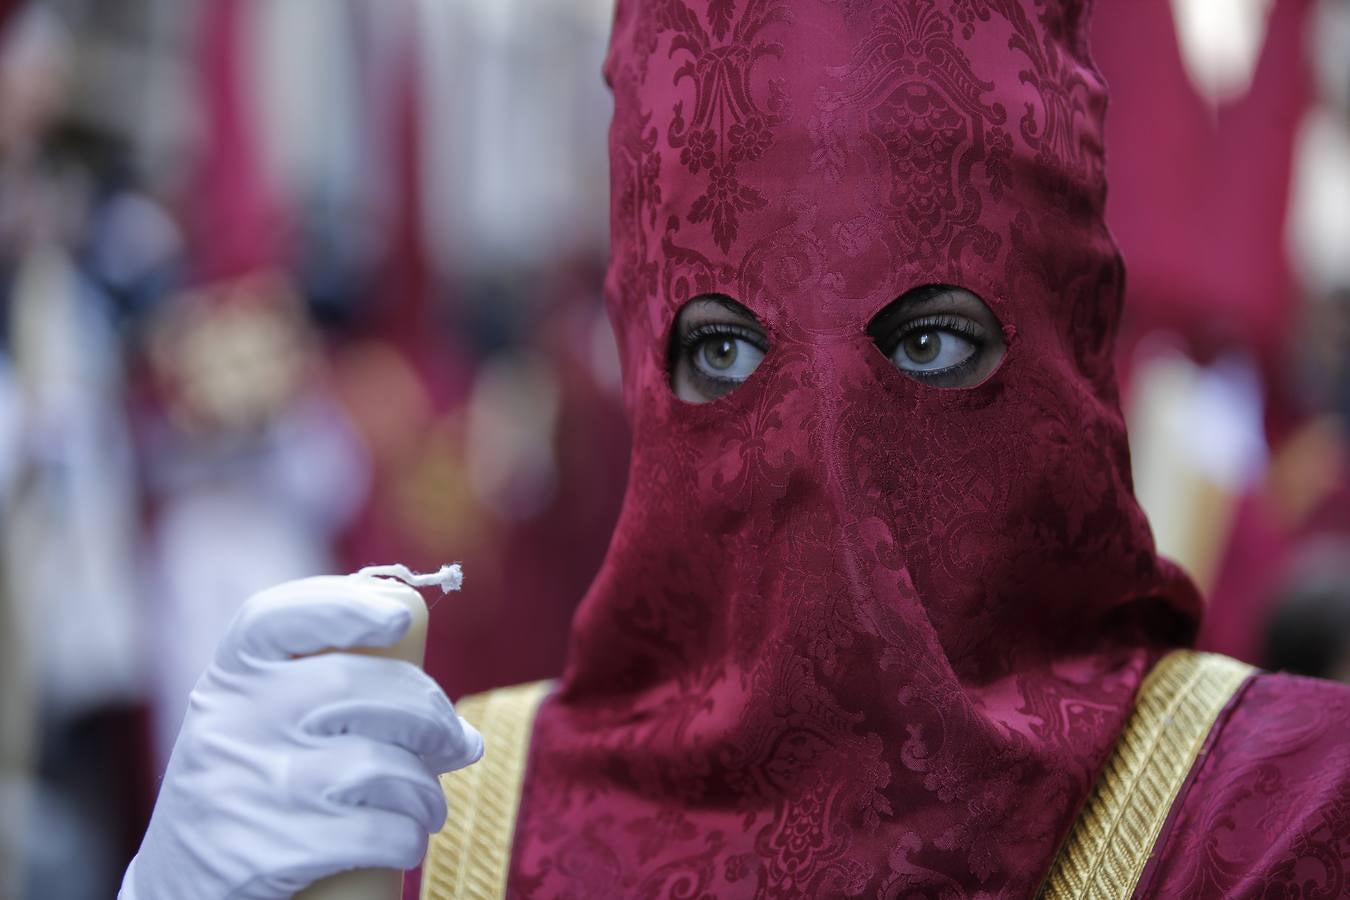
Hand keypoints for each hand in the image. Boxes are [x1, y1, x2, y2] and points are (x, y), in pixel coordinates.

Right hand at [120, 575, 482, 899]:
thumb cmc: (253, 785)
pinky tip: (407, 840)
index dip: (343, 605)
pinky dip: (408, 837)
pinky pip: (374, 831)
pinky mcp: (265, 852)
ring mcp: (248, 786)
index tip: (397, 617)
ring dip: (425, 790)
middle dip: (430, 714)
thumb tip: (463, 736)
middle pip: (357, 686)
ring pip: (379, 765)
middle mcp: (232, 721)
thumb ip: (335, 693)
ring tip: (428, 805)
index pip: (274, 616)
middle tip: (456, 743)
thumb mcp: (262, 722)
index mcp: (229, 678)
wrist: (183, 884)